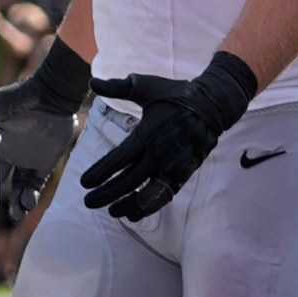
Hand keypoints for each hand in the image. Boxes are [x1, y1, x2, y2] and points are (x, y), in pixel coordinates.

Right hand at [0, 39, 90, 217]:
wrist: (52, 95)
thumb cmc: (20, 98)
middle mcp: (6, 154)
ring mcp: (25, 160)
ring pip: (17, 190)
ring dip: (15, 204)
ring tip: (17, 214)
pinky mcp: (44, 164)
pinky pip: (35, 186)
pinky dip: (31, 196)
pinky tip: (28, 202)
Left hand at [78, 52, 257, 221]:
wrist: (213, 105)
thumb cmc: (174, 95)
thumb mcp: (146, 85)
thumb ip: (118, 87)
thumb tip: (93, 83)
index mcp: (147, 133)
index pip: (118, 158)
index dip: (100, 172)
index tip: (84, 182)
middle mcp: (160, 153)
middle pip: (129, 180)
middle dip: (107, 193)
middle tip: (88, 201)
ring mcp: (174, 165)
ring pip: (147, 192)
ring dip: (128, 204)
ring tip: (111, 212)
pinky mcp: (185, 172)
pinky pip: (165, 194)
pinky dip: (150, 206)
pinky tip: (135, 213)